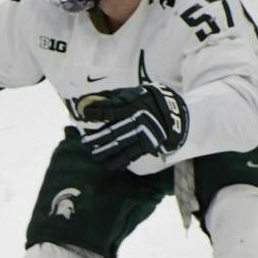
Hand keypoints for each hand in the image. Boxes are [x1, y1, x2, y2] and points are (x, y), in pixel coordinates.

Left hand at [70, 84, 188, 170]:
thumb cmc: (146, 100)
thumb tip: (87, 100)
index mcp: (131, 105)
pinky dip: (118, 162)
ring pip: (119, 146)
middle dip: (95, 139)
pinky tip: (108, 164)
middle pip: (111, 132)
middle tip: (84, 142)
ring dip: (103, 153)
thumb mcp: (132, 93)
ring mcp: (141, 134)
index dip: (94, 112)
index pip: (108, 110)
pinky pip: (130, 156)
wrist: (174, 112)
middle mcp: (136, 121)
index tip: (84, 114)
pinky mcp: (146, 145)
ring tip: (94, 155)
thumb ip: (111, 97)